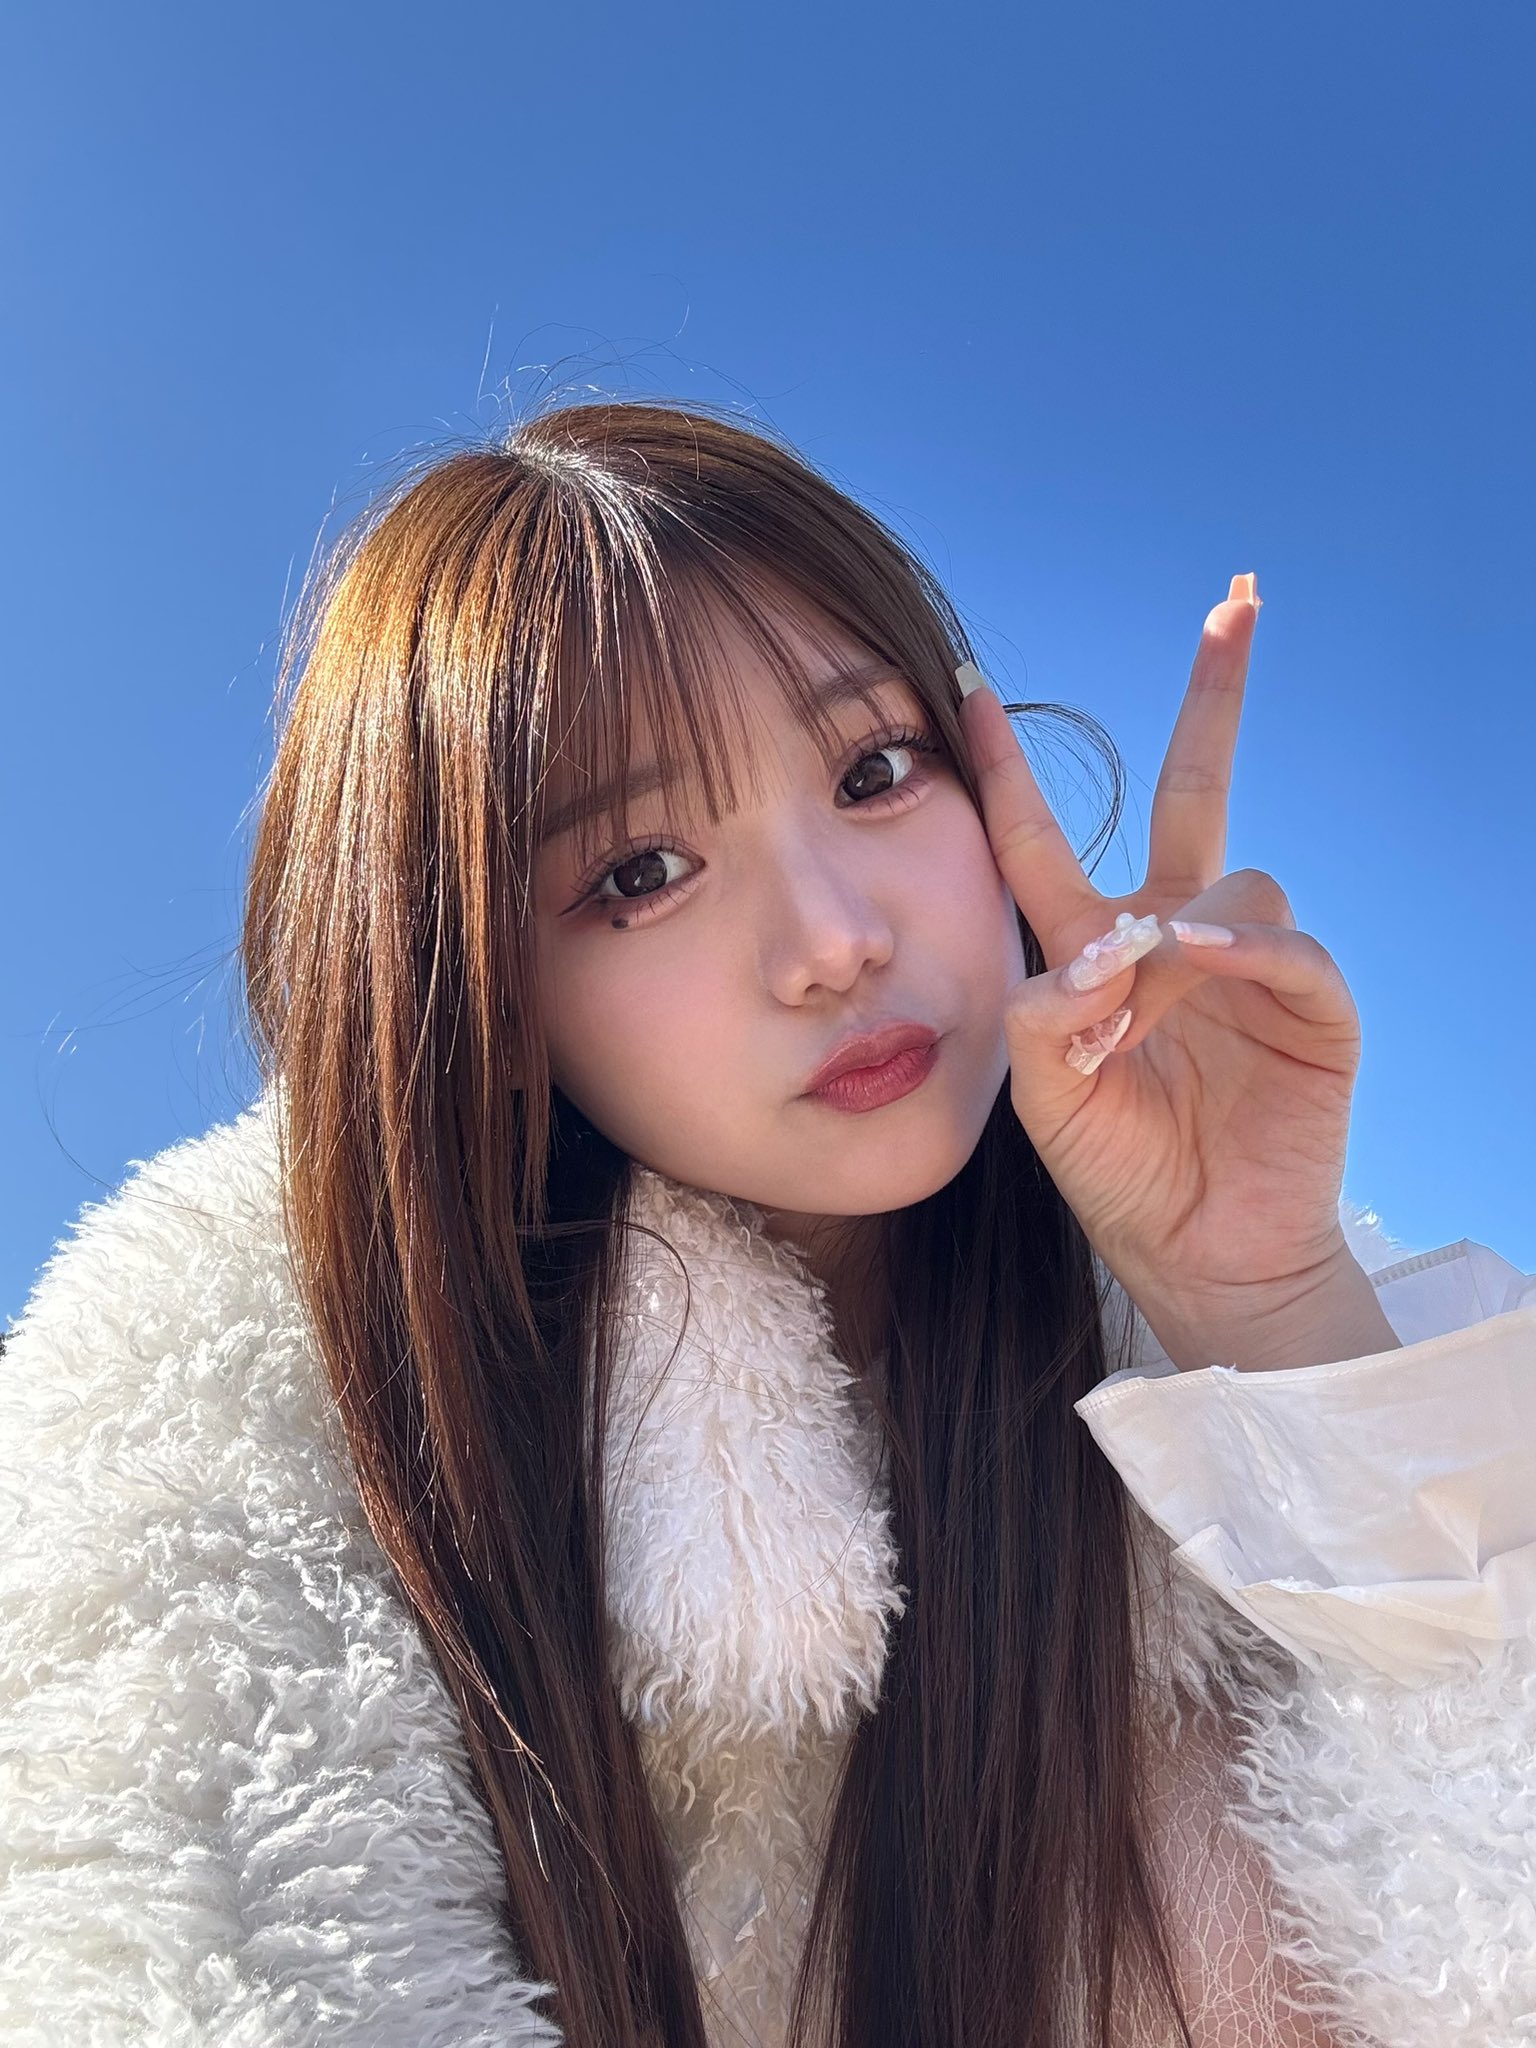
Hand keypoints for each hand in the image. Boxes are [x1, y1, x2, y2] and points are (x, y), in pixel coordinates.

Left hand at [960, 578, 1365, 1359]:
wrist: (1196, 1255)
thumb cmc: (1117, 1170)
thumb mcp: (1045, 1095)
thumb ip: (1047, 1017)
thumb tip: (1101, 952)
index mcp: (1097, 948)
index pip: (1044, 840)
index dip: (1007, 770)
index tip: (969, 686)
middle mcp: (1177, 935)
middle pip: (1195, 790)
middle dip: (1216, 698)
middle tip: (1235, 604)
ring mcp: (1250, 964)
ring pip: (1229, 882)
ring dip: (1173, 939)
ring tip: (1130, 1028)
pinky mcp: (1312, 1007)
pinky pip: (1289, 948)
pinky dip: (1246, 949)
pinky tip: (1202, 959)